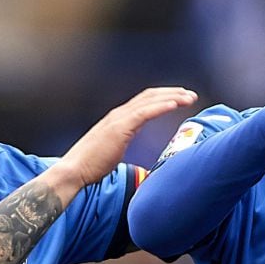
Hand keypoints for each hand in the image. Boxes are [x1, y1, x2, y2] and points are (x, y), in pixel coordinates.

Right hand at [63, 87, 197, 187]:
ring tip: (188, 97)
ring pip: (150, 101)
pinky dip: (161, 106)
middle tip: (190, 95)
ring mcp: (119, 119)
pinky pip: (144, 113)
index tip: (180, 98)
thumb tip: (138, 152)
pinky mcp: (120, 128)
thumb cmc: (92, 166)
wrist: (75, 170)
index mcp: (118, 119)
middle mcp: (119, 114)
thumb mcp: (113, 151)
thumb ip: (125, 145)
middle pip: (150, 96)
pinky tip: (174, 104)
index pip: (144, 101)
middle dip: (172, 93)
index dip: (163, 97)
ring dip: (171, 97)